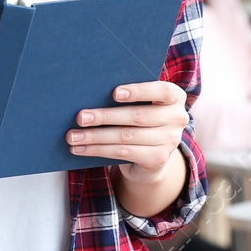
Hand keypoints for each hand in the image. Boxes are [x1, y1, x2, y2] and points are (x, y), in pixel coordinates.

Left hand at [69, 80, 187, 180]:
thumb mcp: (142, 104)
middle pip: (137, 116)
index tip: (114, 92)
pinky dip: (98, 150)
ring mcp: (170, 141)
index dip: (137, 91)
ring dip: (95, 136)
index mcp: (175, 97)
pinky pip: (123, 153)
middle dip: (105, 116)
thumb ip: (128, 96)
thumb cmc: (141, 119)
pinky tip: (81, 149)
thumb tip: (91, 91)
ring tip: (73, 136)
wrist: (153, 156)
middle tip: (80, 117)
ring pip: (126, 136)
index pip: (160, 90)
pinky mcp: (157, 160)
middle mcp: (177, 118)